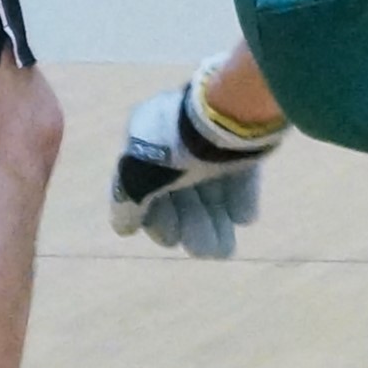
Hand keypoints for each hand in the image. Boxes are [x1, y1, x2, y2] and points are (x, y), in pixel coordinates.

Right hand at [107, 71, 283, 256]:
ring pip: (210, 186)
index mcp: (145, 137)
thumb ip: (129, 203)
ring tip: (225, 249)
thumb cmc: (174, 148)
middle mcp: (176, 136)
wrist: (228, 114)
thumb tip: (123, 227)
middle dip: (192, 225)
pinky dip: (239, 197)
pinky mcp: (242, 139)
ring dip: (215, 220)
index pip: (143, 184)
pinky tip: (243, 218)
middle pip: (181, 189)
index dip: (155, 217)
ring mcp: (210, 136)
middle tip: (205, 252)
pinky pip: (239, 173)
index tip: (172, 240)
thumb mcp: (139, 177)